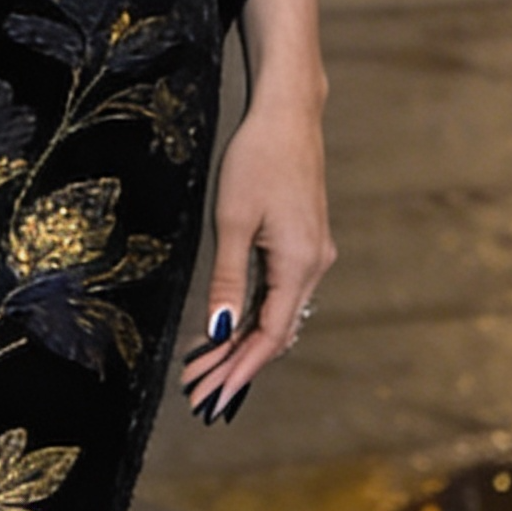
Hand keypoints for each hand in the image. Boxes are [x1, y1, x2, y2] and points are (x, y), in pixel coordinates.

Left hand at [178, 89, 333, 424]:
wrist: (288, 114)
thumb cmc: (258, 158)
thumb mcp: (233, 220)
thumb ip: (227, 278)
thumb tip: (217, 328)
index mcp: (299, 263)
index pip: (270, 335)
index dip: (240, 369)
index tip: (212, 396)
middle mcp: (314, 265)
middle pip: (275, 332)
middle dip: (235, 364)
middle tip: (197, 392)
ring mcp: (312, 254)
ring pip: (278, 314)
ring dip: (242, 342)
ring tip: (204, 368)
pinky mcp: (304, 242)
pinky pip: (280, 293)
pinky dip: (253, 316)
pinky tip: (228, 328)